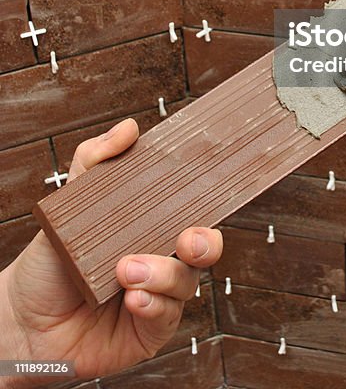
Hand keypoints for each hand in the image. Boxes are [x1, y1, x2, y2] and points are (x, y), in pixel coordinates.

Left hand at [0, 118, 222, 386]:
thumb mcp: (68, 205)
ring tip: (126, 271)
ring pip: (185, 282)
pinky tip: (132, 298)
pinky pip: (167, 317)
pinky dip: (153, 304)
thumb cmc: (50, 263)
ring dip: (162, 274)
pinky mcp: (148, 331)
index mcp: (151, 228)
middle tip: (189, 239)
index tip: (210, 188)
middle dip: (206, 242)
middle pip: (204, 247)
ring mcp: (157, 296)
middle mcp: (160, 260)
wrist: (21, 319)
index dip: (206, 200)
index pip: (190, 210)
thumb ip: (95, 162)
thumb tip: (128, 128)